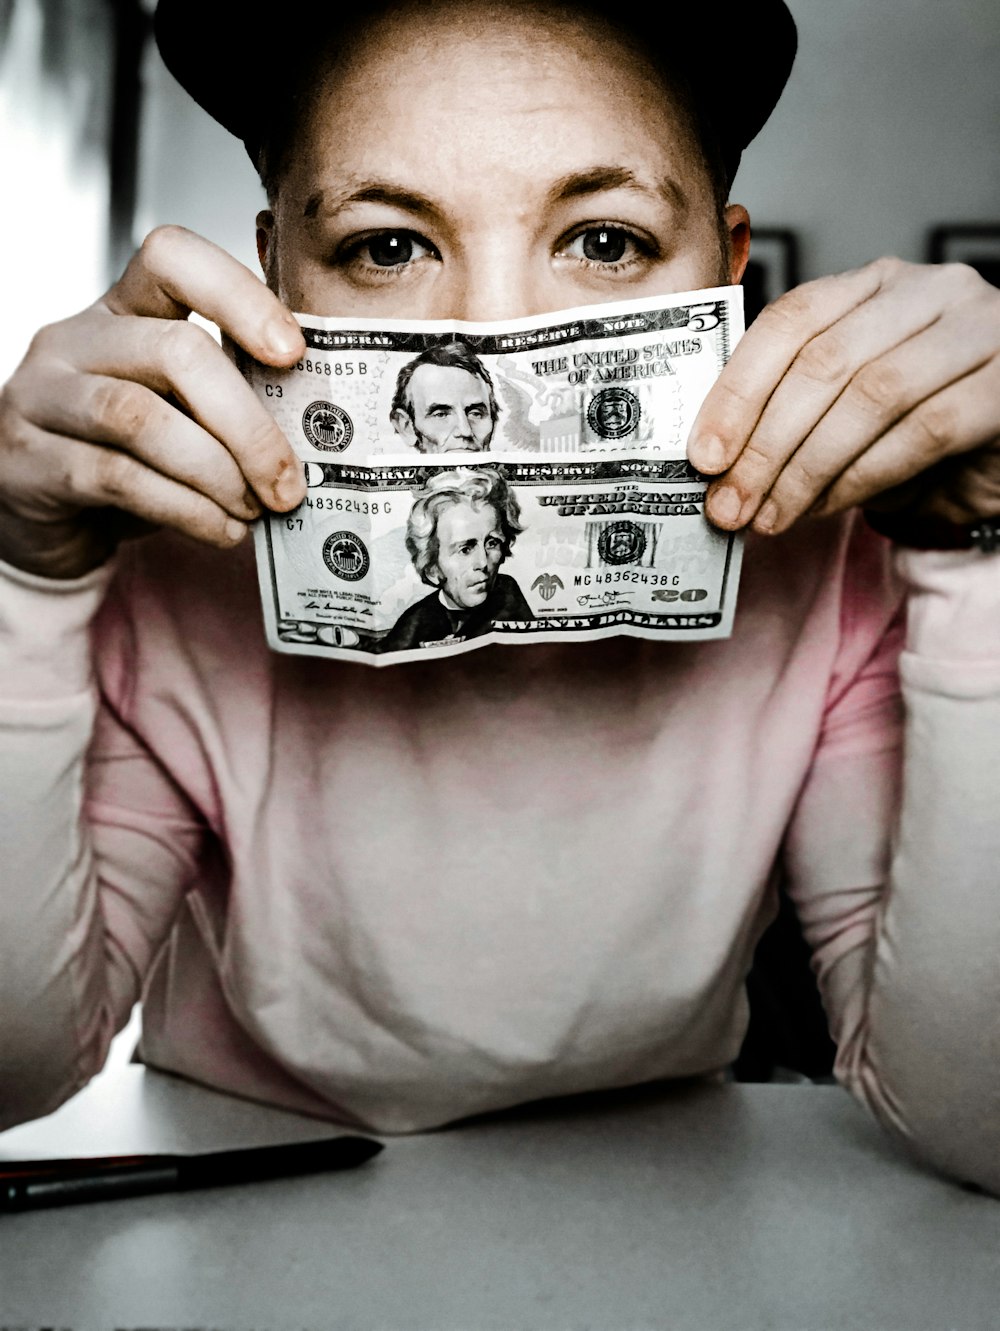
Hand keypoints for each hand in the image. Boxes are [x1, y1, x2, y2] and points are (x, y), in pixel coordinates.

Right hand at [0, 226, 306, 578]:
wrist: (45, 521)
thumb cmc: (128, 457)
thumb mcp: (180, 414)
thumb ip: (231, 400)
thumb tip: (322, 429)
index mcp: (121, 310)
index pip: (172, 257)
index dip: (239, 295)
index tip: (294, 352)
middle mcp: (74, 340)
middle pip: (175, 351)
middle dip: (248, 424)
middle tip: (289, 482)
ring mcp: (42, 397)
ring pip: (142, 419)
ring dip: (218, 472)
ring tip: (256, 510)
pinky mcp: (29, 461)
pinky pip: (117, 478)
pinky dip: (186, 509)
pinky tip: (222, 531)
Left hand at [688, 257, 999, 535]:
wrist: (999, 454)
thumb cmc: (915, 426)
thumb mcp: (844, 404)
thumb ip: (789, 408)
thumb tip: (714, 458)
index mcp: (874, 284)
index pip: (791, 320)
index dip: (738, 390)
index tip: (702, 455)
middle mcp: (929, 291)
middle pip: (824, 362)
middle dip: (764, 444)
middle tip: (728, 504)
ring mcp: (978, 329)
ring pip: (871, 396)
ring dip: (806, 469)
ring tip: (769, 515)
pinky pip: (923, 430)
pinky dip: (862, 476)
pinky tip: (826, 507)